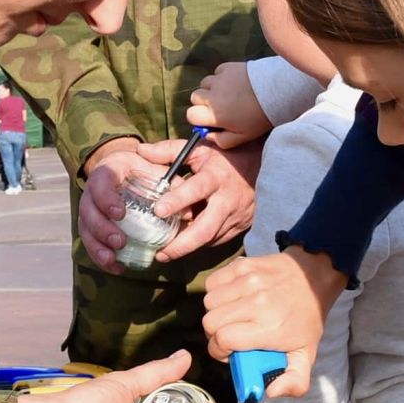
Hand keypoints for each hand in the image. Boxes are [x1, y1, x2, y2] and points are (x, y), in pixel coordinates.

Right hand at [78, 138, 158, 271]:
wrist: (120, 171)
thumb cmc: (138, 170)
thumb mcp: (152, 169)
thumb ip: (169, 184)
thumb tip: (187, 210)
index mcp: (106, 174)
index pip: (100, 184)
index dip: (107, 199)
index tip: (121, 213)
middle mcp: (91, 193)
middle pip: (88, 212)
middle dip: (102, 229)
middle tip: (119, 241)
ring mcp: (88, 211)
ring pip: (86, 230)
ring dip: (98, 247)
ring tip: (112, 259)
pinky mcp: (90, 227)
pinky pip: (90, 244)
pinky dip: (101, 258)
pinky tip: (115, 267)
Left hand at [136, 136, 259, 261]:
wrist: (261, 166)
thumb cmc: (225, 157)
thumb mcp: (199, 149)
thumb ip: (169, 150)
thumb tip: (142, 151)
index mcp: (215, 177)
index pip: (196, 190)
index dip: (177, 200)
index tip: (158, 210)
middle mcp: (226, 200)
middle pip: (205, 230)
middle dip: (182, 245)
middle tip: (160, 253)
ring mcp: (235, 217)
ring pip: (209, 239)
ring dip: (188, 247)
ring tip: (165, 252)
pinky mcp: (240, 227)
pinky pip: (217, 240)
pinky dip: (200, 243)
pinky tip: (185, 244)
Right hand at [187, 62, 270, 149]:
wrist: (277, 92)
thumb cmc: (260, 118)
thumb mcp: (243, 137)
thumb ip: (221, 141)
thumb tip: (208, 136)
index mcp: (214, 115)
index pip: (190, 115)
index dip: (198, 118)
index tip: (209, 119)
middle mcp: (212, 96)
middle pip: (195, 97)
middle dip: (203, 103)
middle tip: (219, 106)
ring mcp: (219, 80)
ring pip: (205, 83)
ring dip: (212, 89)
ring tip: (228, 94)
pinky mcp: (227, 67)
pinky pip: (217, 72)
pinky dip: (222, 77)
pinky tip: (235, 83)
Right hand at [201, 248, 347, 396]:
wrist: (315, 275)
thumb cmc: (306, 317)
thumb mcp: (307, 354)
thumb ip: (295, 382)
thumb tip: (271, 392)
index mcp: (270, 328)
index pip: (224, 340)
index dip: (220, 350)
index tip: (230, 352)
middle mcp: (257, 303)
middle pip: (210, 322)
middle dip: (215, 334)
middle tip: (230, 336)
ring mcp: (248, 281)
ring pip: (209, 303)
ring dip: (216, 313)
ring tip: (232, 316)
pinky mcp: (242, 265)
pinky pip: (213, 283)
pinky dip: (216, 293)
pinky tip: (231, 299)